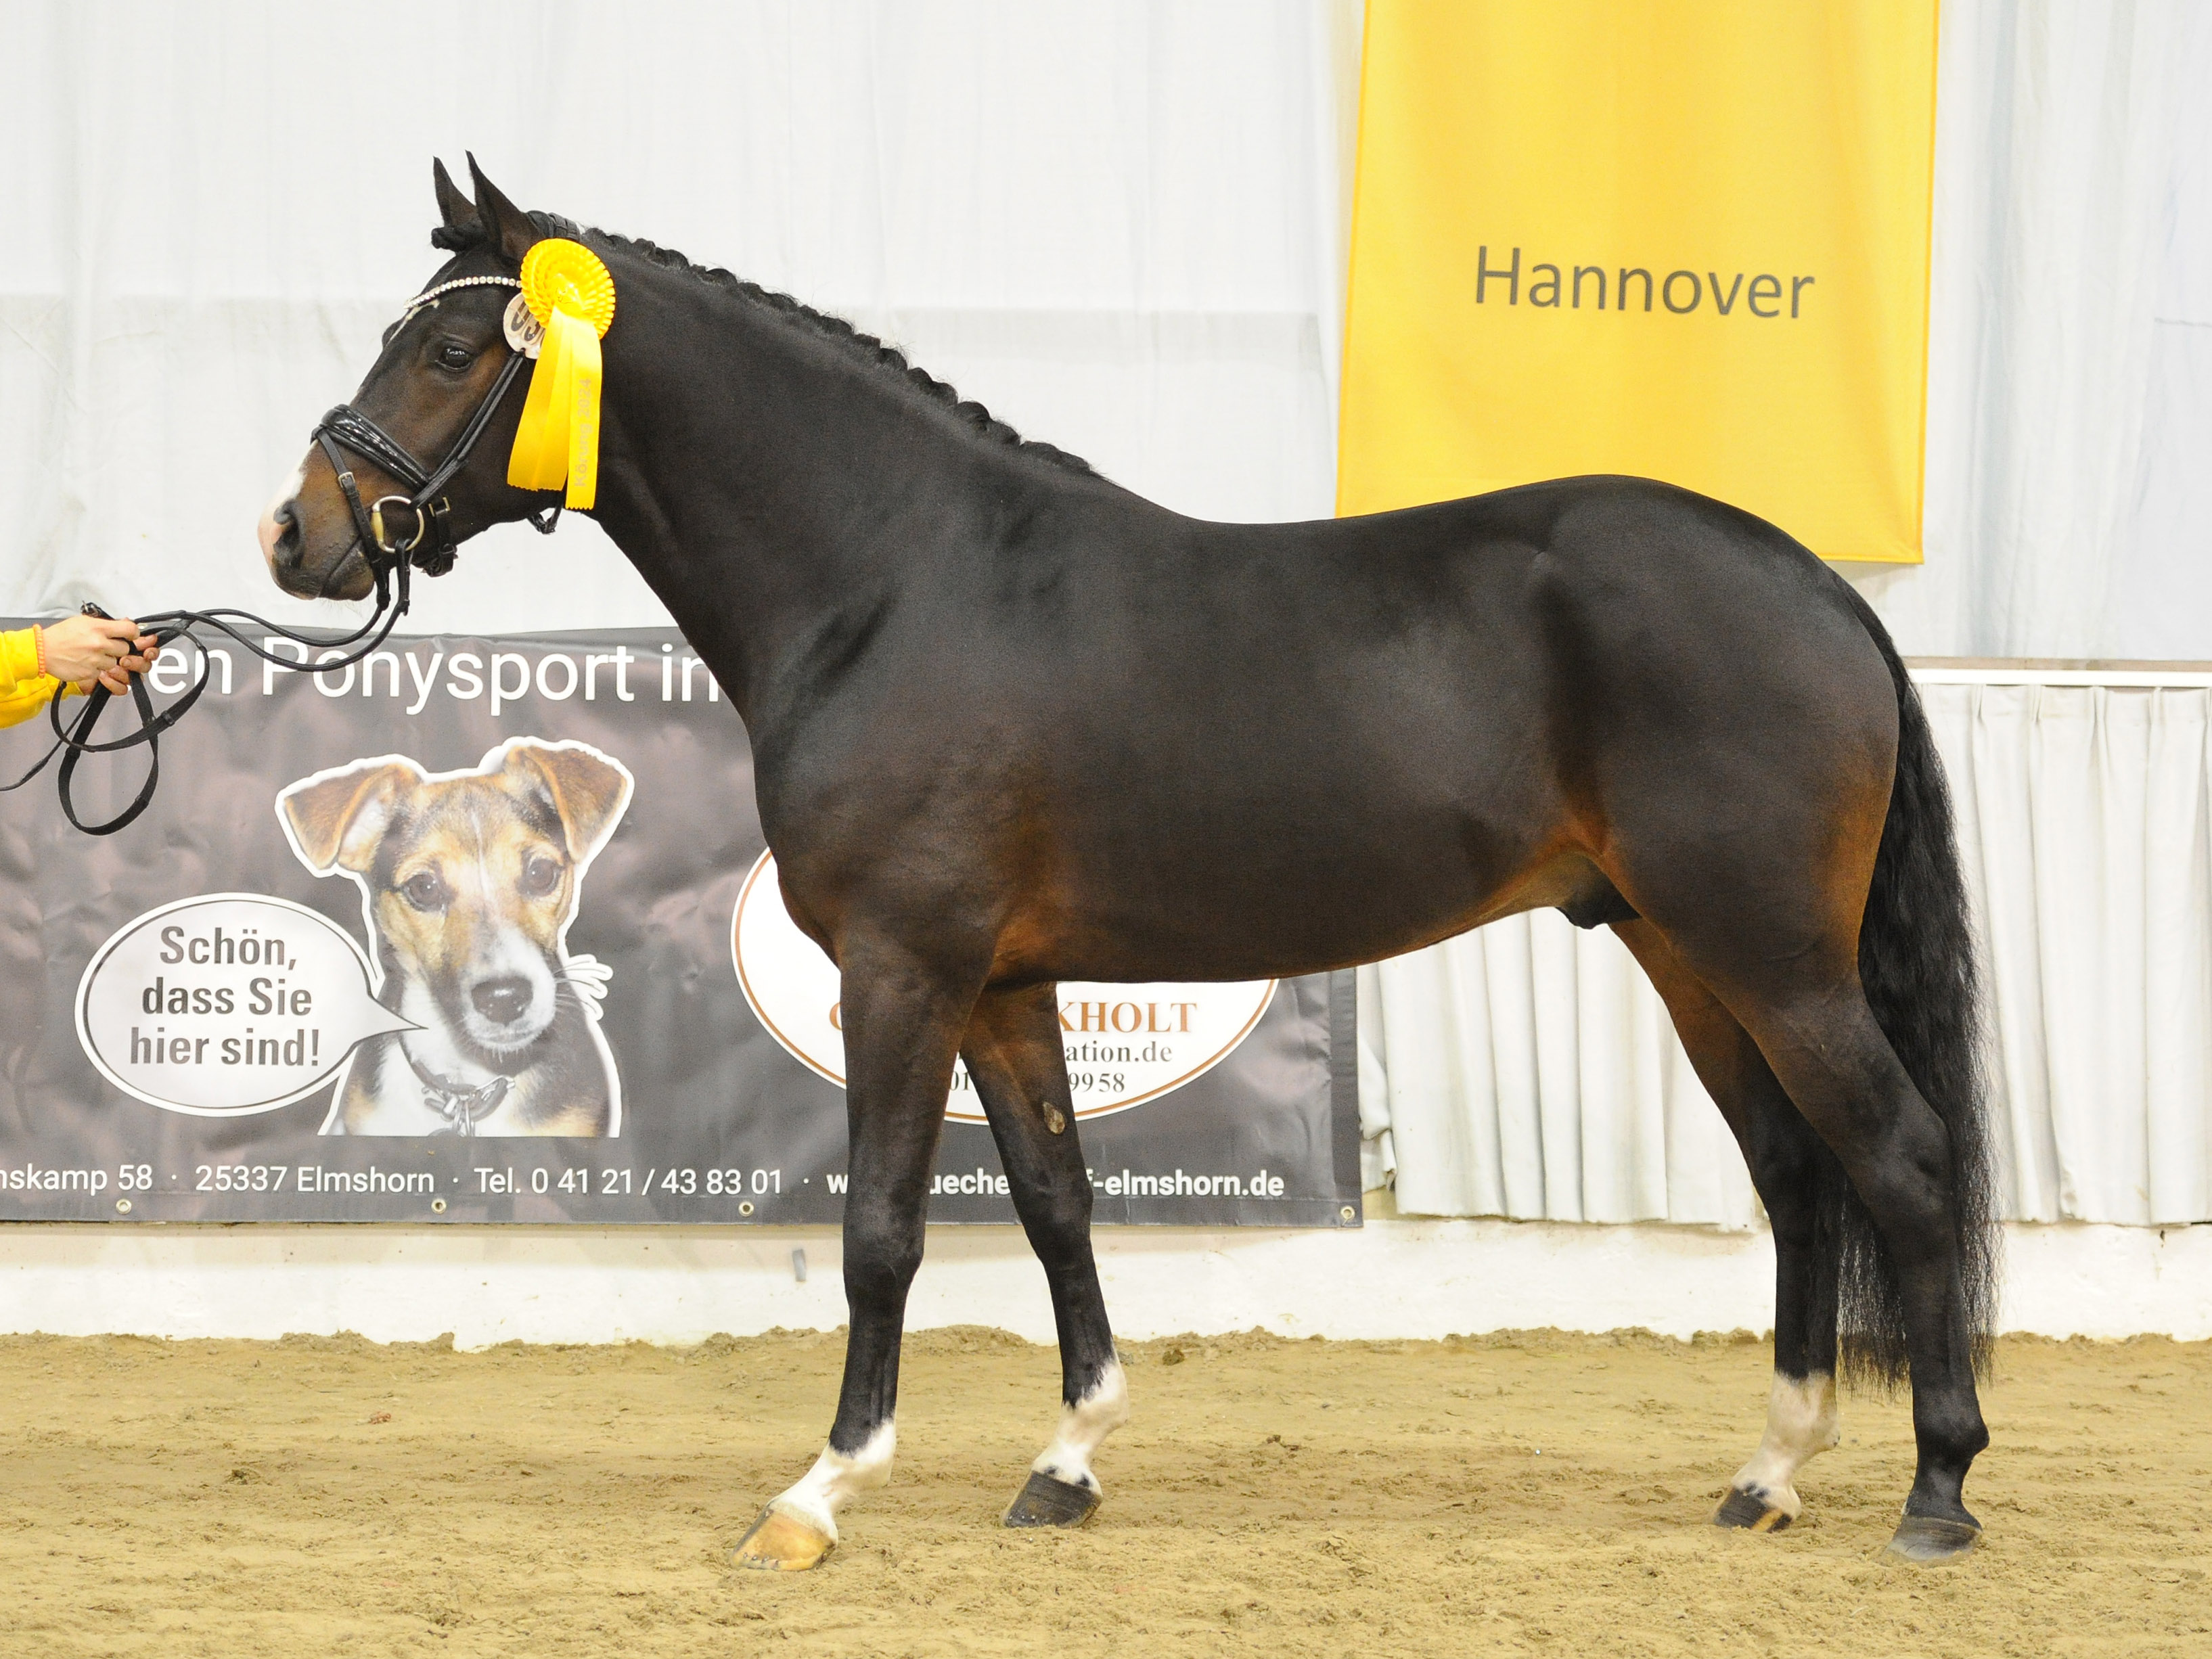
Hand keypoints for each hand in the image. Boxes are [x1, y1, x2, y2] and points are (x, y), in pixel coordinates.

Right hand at [37, 614, 159, 694]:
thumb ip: (104, 623)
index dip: (133, 633)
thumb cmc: (60, 636)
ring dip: (107, 660)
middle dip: (118, 648)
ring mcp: (95, 660)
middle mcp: (99, 644)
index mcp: (98, 628)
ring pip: (115, 662)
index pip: (130, 630)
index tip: (131, 635)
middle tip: (105, 646)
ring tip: (92, 654)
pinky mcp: (90, 673)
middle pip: (125, 649)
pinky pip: (103, 672)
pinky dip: (96, 669)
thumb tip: (123, 624)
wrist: (42, 651)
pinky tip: (86, 662)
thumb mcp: (82, 621)